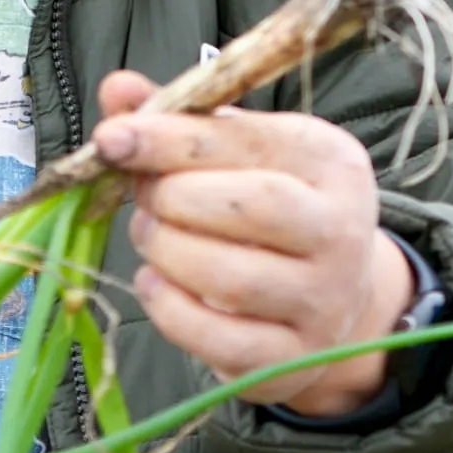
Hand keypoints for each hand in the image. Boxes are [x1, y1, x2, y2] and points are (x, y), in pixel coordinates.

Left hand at [91, 72, 415, 416]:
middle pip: (250, 207)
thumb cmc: (271, 209)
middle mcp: (341, 231)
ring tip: (149, 236)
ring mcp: (322, 302)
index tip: (112, 140)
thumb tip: (119, 91)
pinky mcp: (291, 360)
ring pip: (230, 278)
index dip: (171, 140)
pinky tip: (156, 284)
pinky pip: (217, 338)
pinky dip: (169, 309)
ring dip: (166, 252)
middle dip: (172, 199)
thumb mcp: (239, 153)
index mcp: (331, 161)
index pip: (246, 142)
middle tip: (143, 199)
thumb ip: (181, 123)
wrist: (332, 300)